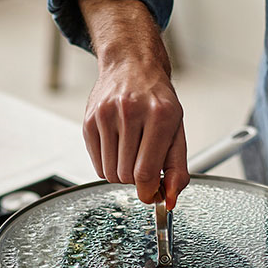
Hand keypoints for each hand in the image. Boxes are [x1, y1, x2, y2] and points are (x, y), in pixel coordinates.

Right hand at [79, 0, 189, 208]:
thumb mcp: (177, 133)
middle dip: (137, 181)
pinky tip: (118, 150)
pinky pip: (97, 165)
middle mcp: (131, 112)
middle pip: (127, 176)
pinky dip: (108, 167)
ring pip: (110, 173)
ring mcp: (106, 114)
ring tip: (132, 156)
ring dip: (122, 175)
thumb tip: (170, 201)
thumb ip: (177, 170)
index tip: (152, 194)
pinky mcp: (89, 120)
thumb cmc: (158, 102)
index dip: (149, 192)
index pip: (146, 173)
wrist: (132, 66)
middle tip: (144, 168)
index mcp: (161, 116)